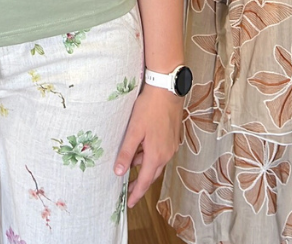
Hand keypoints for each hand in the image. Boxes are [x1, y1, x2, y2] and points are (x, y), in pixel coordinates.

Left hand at [114, 84, 182, 207]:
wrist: (167, 89)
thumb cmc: (149, 108)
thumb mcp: (134, 130)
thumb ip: (126, 152)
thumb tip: (118, 172)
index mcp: (157, 155)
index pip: (145, 181)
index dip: (136, 193)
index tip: (129, 203)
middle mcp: (167, 153)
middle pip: (152, 173)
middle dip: (140, 181)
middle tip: (128, 189)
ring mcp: (171, 145)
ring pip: (156, 161)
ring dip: (144, 164)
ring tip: (130, 161)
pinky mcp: (173, 136)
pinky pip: (160, 152)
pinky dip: (150, 154)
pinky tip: (141, 146)